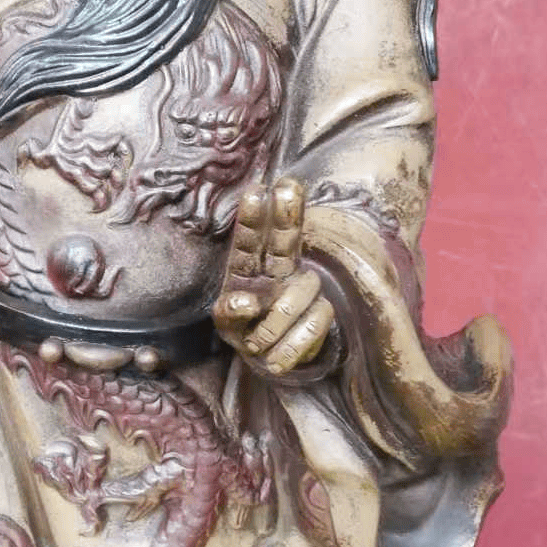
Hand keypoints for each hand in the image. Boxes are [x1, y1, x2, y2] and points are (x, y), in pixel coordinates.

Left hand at [213, 179, 339, 378]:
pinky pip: (313, 323)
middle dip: (287, 214)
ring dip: (275, 325)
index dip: (253, 218)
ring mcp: (301, 288)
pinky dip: (291, 346)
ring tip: (255, 346)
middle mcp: (277, 270)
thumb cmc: (243, 329)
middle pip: (286, 239)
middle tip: (289, 186)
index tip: (256, 191)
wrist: (271, 357)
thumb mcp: (226, 323)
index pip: (250, 240)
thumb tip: (247, 300)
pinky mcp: (320, 311)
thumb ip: (230, 311)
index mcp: (248, 267)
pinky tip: (274, 360)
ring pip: (299, 293)